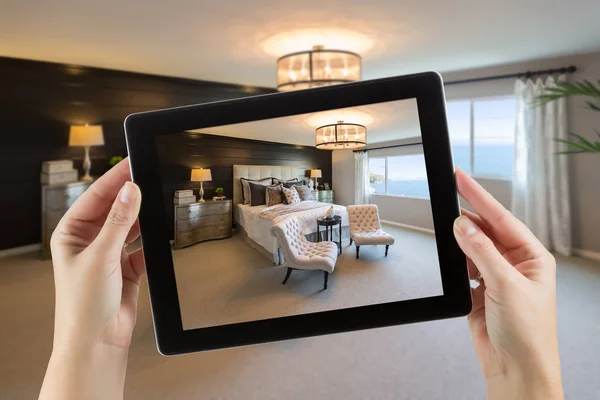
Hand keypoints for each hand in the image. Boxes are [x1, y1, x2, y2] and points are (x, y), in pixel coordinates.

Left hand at [39, 158, 143, 399]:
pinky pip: (143, 246)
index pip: (96, 197)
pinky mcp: (127, 267)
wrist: (98, 341)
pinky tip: (158, 234)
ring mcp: (109, 253)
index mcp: (71, 233)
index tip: (132, 162)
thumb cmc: (83, 305)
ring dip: (142, 217)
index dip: (114, 179)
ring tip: (156, 201)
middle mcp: (89, 241)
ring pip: (130, 225)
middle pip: (114, 208)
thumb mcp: (101, 256)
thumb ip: (119, 222)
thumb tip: (131, 191)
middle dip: (130, 194)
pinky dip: (151, 241)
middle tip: (148, 174)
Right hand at [453, 169, 562, 399]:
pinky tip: (451, 255)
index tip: (462, 179)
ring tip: (447, 229)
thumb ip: (482, 252)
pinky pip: (464, 267)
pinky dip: (456, 261)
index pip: (503, 219)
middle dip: (468, 216)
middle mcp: (516, 265)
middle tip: (448, 195)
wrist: (516, 370)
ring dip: (460, 240)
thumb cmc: (528, 334)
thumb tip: (462, 226)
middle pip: (487, 230)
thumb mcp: (506, 285)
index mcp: (534, 258)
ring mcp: (497, 278)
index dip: (480, 197)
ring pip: (473, 248)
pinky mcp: (479, 292)